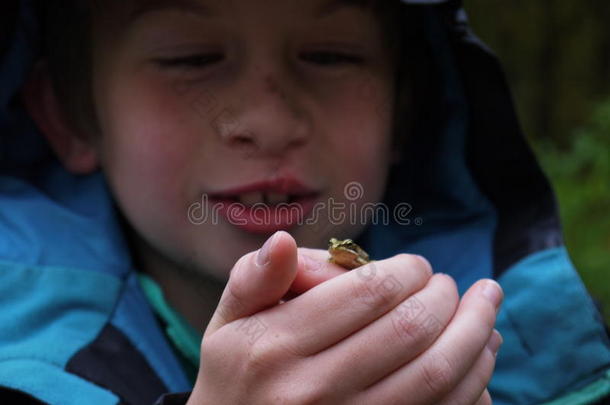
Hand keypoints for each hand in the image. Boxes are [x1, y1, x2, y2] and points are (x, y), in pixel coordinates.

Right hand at [186, 231, 502, 403]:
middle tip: (450, 285)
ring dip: (476, 334)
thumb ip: (254, 279)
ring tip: (487, 306)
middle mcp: (313, 390)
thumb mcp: (227, 325)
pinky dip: (475, 382)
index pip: (367, 293)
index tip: (417, 267)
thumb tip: (283, 239)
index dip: (407, 272)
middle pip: (410, 329)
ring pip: (437, 374)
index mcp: (277, 347)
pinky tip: (483, 355)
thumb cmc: (236, 378)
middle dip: (446, 297)